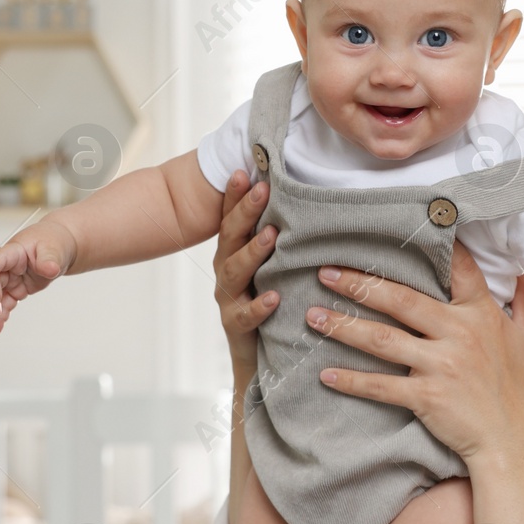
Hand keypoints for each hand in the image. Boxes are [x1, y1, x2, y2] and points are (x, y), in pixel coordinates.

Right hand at [0, 219, 78, 335]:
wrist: (56, 250)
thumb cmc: (50, 243)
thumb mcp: (53, 249)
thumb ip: (49, 260)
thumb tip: (49, 269)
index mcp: (14, 251)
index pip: (0, 259)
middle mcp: (7, 266)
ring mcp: (9, 279)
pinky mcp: (14, 290)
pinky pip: (4, 304)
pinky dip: (1, 316)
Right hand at [211, 170, 277, 377]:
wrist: (257, 354)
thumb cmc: (269, 299)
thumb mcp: (271, 265)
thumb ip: (274, 236)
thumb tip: (297, 198)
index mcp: (233, 251)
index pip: (231, 218)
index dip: (235, 195)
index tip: (245, 170)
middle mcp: (226, 270)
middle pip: (231, 237)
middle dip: (245, 213)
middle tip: (262, 190)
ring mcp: (229, 298)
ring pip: (235, 272)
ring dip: (253, 252)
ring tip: (271, 236)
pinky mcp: (236, 326)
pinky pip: (245, 315)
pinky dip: (259, 306)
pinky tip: (274, 298)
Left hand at [309, 241, 523, 463]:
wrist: (512, 441)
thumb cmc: (519, 390)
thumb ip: (521, 302)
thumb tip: (521, 272)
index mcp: (481, 315)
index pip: (456, 271)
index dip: (431, 248)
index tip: (394, 232)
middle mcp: (459, 334)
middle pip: (401, 301)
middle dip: (361, 284)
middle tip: (326, 273)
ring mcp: (441, 366)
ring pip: (382, 339)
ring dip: (344, 327)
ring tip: (314, 316)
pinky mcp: (426, 396)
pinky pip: (381, 386)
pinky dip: (352, 381)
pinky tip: (326, 375)